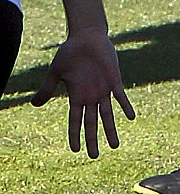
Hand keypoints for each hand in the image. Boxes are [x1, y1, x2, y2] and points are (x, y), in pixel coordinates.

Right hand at [30, 30, 135, 158]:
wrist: (87, 37)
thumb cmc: (70, 53)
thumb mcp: (55, 73)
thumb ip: (47, 89)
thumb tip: (34, 105)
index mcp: (76, 96)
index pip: (75, 121)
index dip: (75, 135)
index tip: (75, 150)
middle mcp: (91, 96)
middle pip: (92, 123)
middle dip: (93, 139)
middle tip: (94, 156)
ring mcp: (103, 89)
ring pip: (108, 114)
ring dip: (111, 129)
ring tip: (115, 145)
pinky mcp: (114, 80)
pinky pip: (121, 96)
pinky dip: (125, 106)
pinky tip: (131, 117)